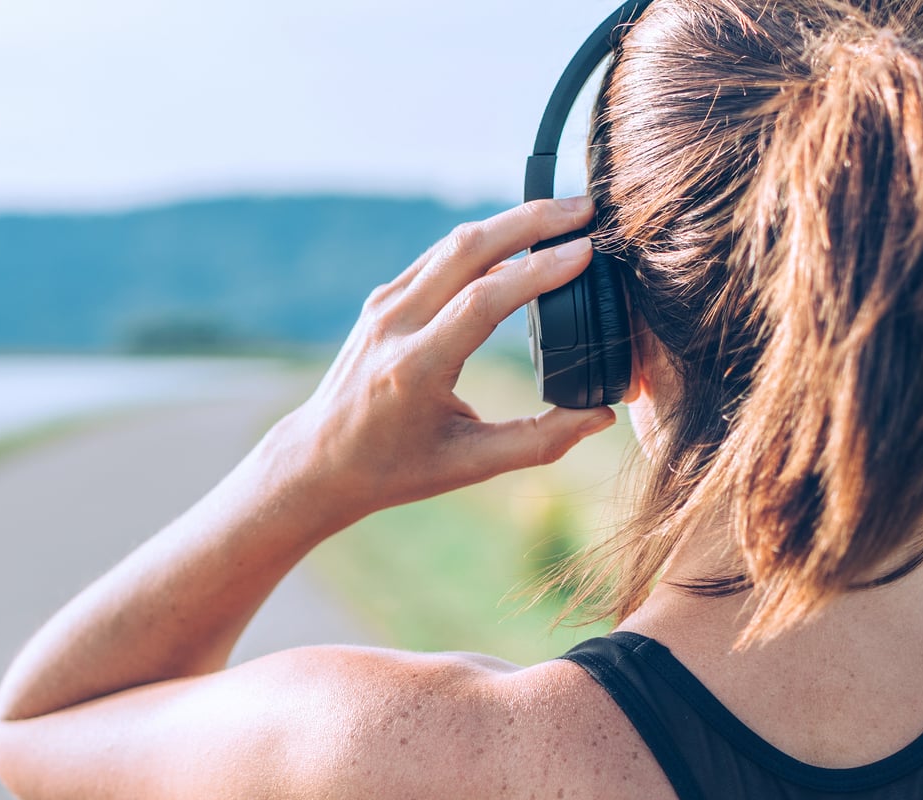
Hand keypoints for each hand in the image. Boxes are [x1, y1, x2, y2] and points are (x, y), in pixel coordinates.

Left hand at [250, 197, 618, 524]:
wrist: (319, 458)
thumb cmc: (395, 468)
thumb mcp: (470, 464)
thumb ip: (539, 441)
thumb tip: (602, 415)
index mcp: (414, 368)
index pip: (482, 300)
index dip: (538, 270)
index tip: (585, 250)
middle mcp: (394, 326)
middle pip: (467, 249)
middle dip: (531, 220)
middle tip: (584, 209)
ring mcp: (384, 306)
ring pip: (452, 244)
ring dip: (510, 222)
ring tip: (563, 215)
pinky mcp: (383, 298)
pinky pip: (439, 257)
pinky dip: (484, 240)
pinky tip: (520, 237)